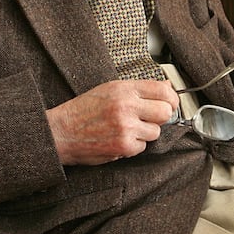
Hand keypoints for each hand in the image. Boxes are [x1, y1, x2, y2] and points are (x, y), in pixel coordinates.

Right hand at [46, 79, 178, 165]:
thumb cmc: (84, 110)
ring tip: (127, 128)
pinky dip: (134, 145)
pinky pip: (143, 147)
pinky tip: (119, 138)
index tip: (170, 103)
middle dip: (160, 117)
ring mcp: (126, 127)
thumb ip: (138, 89)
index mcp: (123, 88)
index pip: (162, 90)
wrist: (62, 132)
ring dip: (145, 132)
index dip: (171, 98)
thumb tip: (165, 86)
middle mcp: (126, 106)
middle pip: (165, 112)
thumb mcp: (110, 90)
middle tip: (150, 118)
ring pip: (156, 132)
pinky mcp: (124, 145)